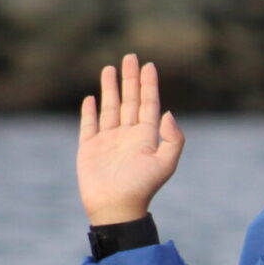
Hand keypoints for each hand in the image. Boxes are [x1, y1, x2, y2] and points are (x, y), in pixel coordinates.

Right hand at [77, 53, 184, 225]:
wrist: (116, 208)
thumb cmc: (142, 188)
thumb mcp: (166, 163)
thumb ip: (173, 138)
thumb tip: (169, 113)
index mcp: (147, 137)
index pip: (149, 104)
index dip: (149, 85)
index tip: (148, 65)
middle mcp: (128, 135)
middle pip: (130, 100)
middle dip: (130, 79)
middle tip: (131, 56)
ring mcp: (109, 141)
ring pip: (110, 108)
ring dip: (110, 88)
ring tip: (110, 68)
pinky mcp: (90, 149)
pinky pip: (90, 125)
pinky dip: (90, 112)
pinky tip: (92, 98)